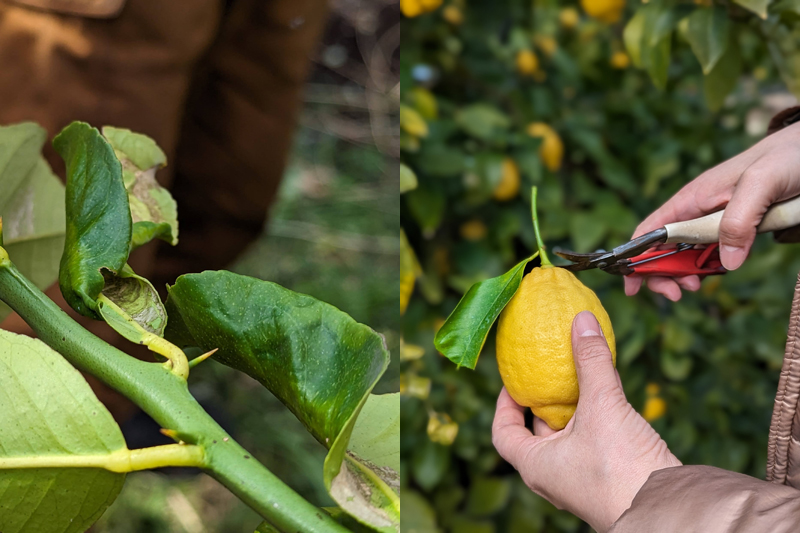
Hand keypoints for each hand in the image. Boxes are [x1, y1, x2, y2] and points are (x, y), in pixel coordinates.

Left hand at [492, 311, 680, 531]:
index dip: (503, 405)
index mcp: (535, 465)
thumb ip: (591, 361)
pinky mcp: (607, 478)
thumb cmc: (621, 467)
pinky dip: (596, 416)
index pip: (503, 433)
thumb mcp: (602, 406)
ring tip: (579, 372)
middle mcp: (553, 475)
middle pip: (537, 432)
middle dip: (543, 399)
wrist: (667, 509)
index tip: (513, 379)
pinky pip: (593, 440)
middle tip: (548, 368)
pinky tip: (609, 392)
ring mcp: (580, 479)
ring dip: (573, 405)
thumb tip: (581, 320)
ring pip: (569, 434)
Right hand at [625, 121, 799, 300]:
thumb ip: (739, 222)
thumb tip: (725, 264)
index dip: (635, 258)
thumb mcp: (762, 184)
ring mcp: (717, 220)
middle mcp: (698, 211)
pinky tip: (717, 273)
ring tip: (695, 286)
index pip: (650, 231)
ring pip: (688, 254)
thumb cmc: (786, 156)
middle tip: (678, 294)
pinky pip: (716, 252)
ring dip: (685, 274)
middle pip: (665, 248)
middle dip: (662, 274)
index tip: (632, 285)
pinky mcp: (738, 227)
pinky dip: (710, 268)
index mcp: (692, 198)